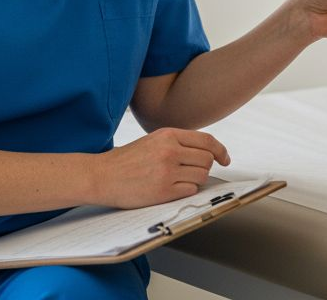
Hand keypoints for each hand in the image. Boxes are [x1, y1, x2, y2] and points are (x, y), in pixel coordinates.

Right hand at [92, 128, 229, 208]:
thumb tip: (207, 152)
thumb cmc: (127, 160)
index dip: (221, 151)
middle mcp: (170, 151)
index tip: (225, 159)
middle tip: (191, 172)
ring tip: (177, 180)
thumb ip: (177, 142)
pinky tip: (171, 189)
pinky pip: (190, 190)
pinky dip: (186, 190)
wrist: (102, 176)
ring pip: (201, 176)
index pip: (206, 141)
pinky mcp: (163, 191)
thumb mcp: (152, 141)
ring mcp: (167, 171)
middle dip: (204, 167)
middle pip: (207, 160)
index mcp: (168, 135)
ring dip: (195, 180)